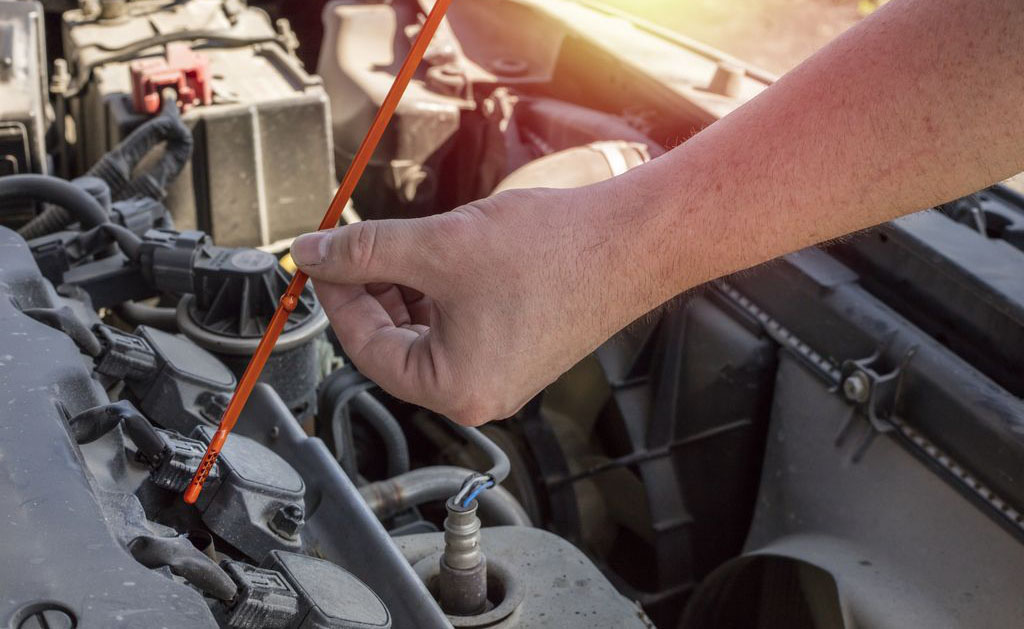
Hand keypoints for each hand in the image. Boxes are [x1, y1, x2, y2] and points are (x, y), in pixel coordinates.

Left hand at [290, 185, 644, 425]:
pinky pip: (461, 326)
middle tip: (352, 249)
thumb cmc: (550, 253)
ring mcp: (504, 372)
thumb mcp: (438, 247)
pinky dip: (440, 293)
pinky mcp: (521, 347)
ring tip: (396, 244)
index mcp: (456, 388)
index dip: (339, 299)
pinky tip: (436, 256)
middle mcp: (480, 393)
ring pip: (429, 332)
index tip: (324, 262)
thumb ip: (366, 251)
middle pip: (398, 345)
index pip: (369, 351)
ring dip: (405, 289)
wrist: (630, 240)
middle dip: (372, 292)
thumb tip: (314, 254)